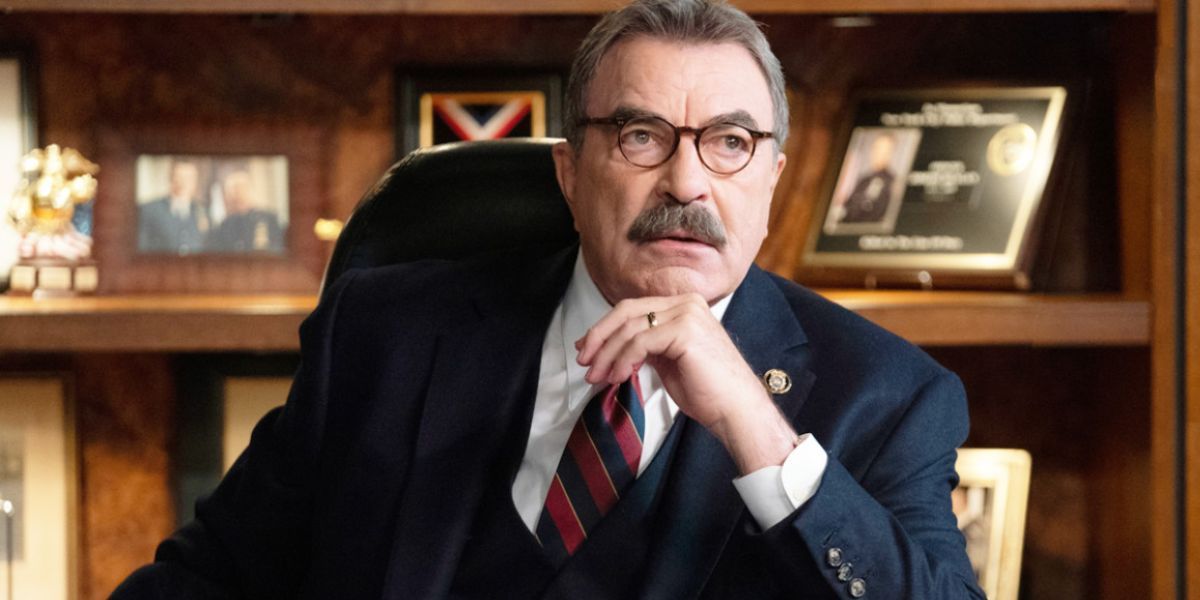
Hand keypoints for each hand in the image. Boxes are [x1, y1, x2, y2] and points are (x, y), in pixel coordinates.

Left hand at [575, 293, 796, 472]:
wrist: (735, 410)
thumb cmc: (707, 391)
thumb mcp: (668, 360)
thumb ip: (646, 345)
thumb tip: (611, 346)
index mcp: (684, 305)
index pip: (632, 308)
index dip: (604, 328)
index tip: (586, 349)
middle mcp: (687, 302)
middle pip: (626, 311)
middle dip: (599, 337)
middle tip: (584, 362)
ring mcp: (687, 313)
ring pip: (629, 328)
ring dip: (607, 354)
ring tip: (598, 377)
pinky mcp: (686, 330)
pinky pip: (639, 342)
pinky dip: (623, 360)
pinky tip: (618, 376)